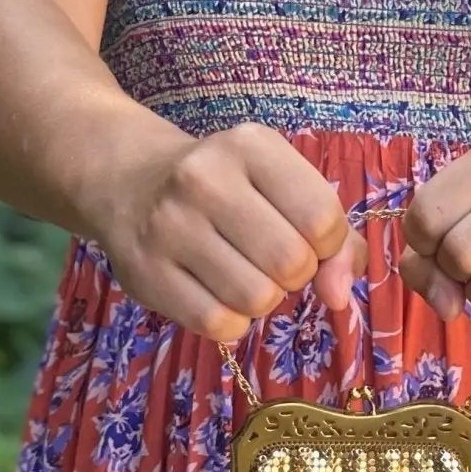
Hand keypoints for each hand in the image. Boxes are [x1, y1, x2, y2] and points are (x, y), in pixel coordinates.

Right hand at [91, 121, 366, 342]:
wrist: (130, 182)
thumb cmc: (227, 188)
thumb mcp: (284, 186)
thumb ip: (335, 237)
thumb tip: (340, 296)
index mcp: (249, 146)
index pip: (322, 218)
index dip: (328, 245)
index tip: (306, 238)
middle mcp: (204, 179)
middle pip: (292, 263)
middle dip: (296, 274)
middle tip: (271, 259)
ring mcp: (169, 226)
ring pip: (257, 299)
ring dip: (264, 300)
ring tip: (245, 275)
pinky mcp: (146, 273)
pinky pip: (218, 324)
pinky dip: (232, 323)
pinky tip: (219, 295)